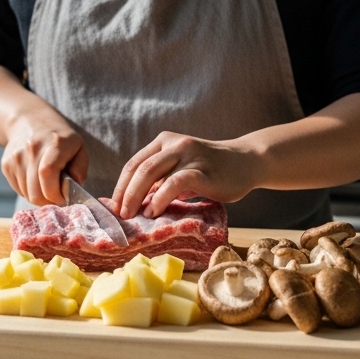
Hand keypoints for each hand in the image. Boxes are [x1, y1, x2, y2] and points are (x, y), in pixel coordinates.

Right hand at [1, 108, 88, 206]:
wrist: (29, 121)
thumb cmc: (59, 138)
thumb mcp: (78, 147)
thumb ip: (80, 168)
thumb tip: (72, 187)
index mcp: (55, 143)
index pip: (47, 173)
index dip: (55, 193)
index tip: (63, 198)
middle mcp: (32, 149)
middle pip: (35, 192)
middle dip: (48, 201)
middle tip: (56, 196)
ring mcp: (16, 157)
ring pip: (26, 194)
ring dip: (38, 196)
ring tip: (46, 185)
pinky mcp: (6, 164)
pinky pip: (18, 189)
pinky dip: (27, 190)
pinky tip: (34, 179)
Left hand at [110, 132, 264, 218]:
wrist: (246, 162)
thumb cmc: (211, 170)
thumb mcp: (182, 170)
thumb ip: (162, 181)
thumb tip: (135, 204)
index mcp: (164, 142)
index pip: (133, 164)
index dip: (121, 187)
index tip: (113, 207)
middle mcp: (173, 144)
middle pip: (139, 168)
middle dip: (125, 193)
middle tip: (119, 215)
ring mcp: (188, 155)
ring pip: (152, 172)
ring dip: (137, 196)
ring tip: (133, 216)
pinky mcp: (202, 169)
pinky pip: (175, 182)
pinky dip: (160, 197)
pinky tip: (155, 211)